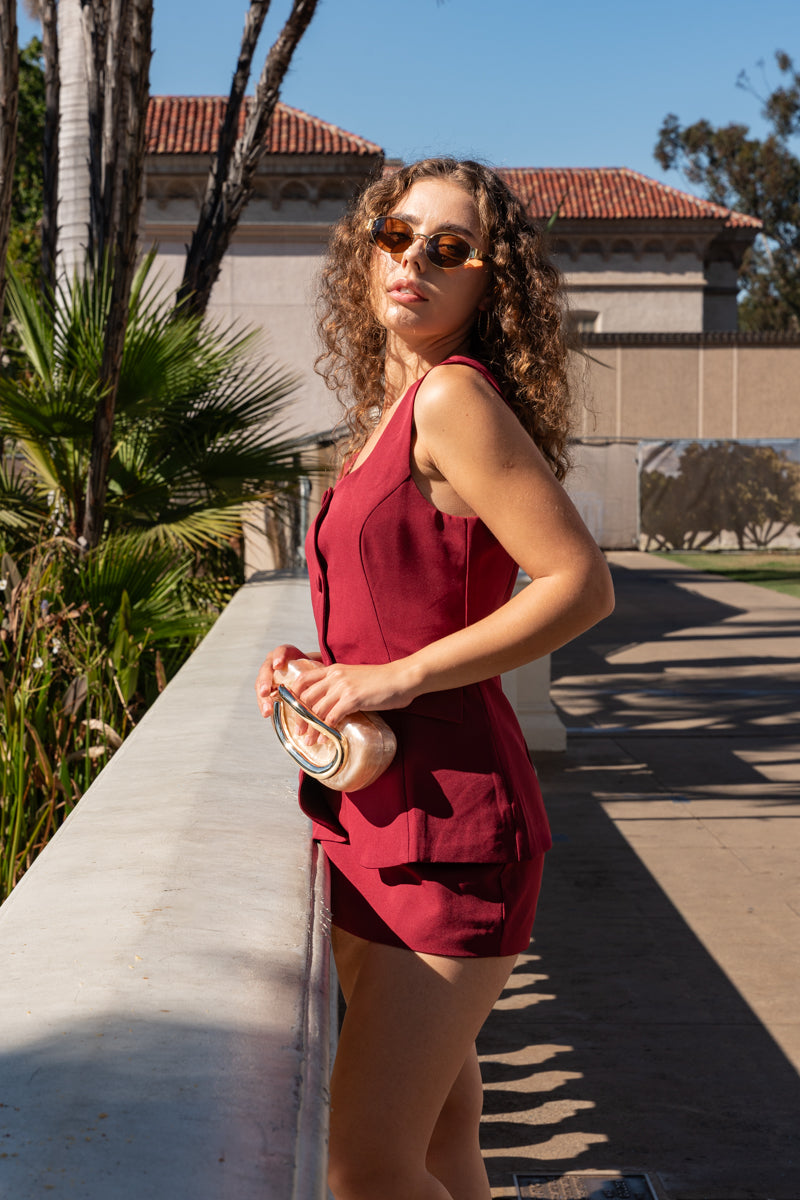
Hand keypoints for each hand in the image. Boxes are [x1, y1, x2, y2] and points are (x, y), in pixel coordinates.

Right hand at [254, 644, 318, 717]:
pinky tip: (267, 713)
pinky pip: (263, 698)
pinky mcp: (267, 692)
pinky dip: (264, 705)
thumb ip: (323, 669)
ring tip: (268, 710)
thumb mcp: (319, 668)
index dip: (278, 656)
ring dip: (263, 698)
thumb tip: (337, 677)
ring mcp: (268, 678)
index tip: (278, 665)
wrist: (310, 682)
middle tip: (266, 692)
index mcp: (286, 655)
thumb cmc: (316, 673)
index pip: (281, 651)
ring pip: (261, 686)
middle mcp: (274, 664)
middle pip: (266, 670)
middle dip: (265, 682)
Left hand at [285, 659, 418, 727]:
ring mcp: (342, 688)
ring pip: (317, 711)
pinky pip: (332, 718)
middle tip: (299, 730)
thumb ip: (341, 685)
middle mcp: (334, 677)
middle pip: (306, 698)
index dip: (293, 695)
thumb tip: (331, 702)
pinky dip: (326, 731)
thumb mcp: (355, 676)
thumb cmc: (382, 680)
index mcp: (333, 670)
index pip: (303, 679)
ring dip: (311, 728)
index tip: (291, 710)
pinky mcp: (352, 699)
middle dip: (300, 717)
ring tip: (309, 741)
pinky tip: (326, 739)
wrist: (401, 677)